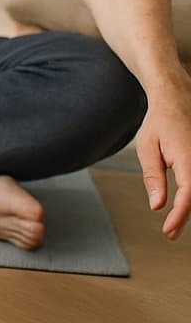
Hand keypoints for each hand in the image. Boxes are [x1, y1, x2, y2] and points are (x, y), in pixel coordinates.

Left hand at [137, 77, 190, 239]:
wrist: (177, 100)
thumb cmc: (158, 123)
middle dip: (186, 217)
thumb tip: (157, 205)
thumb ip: (152, 176)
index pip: (189, 193)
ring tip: (176, 225)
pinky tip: (183, 208)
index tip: (168, 231)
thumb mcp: (147, 147)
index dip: (179, 215)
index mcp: (188, 157)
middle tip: (170, 233)